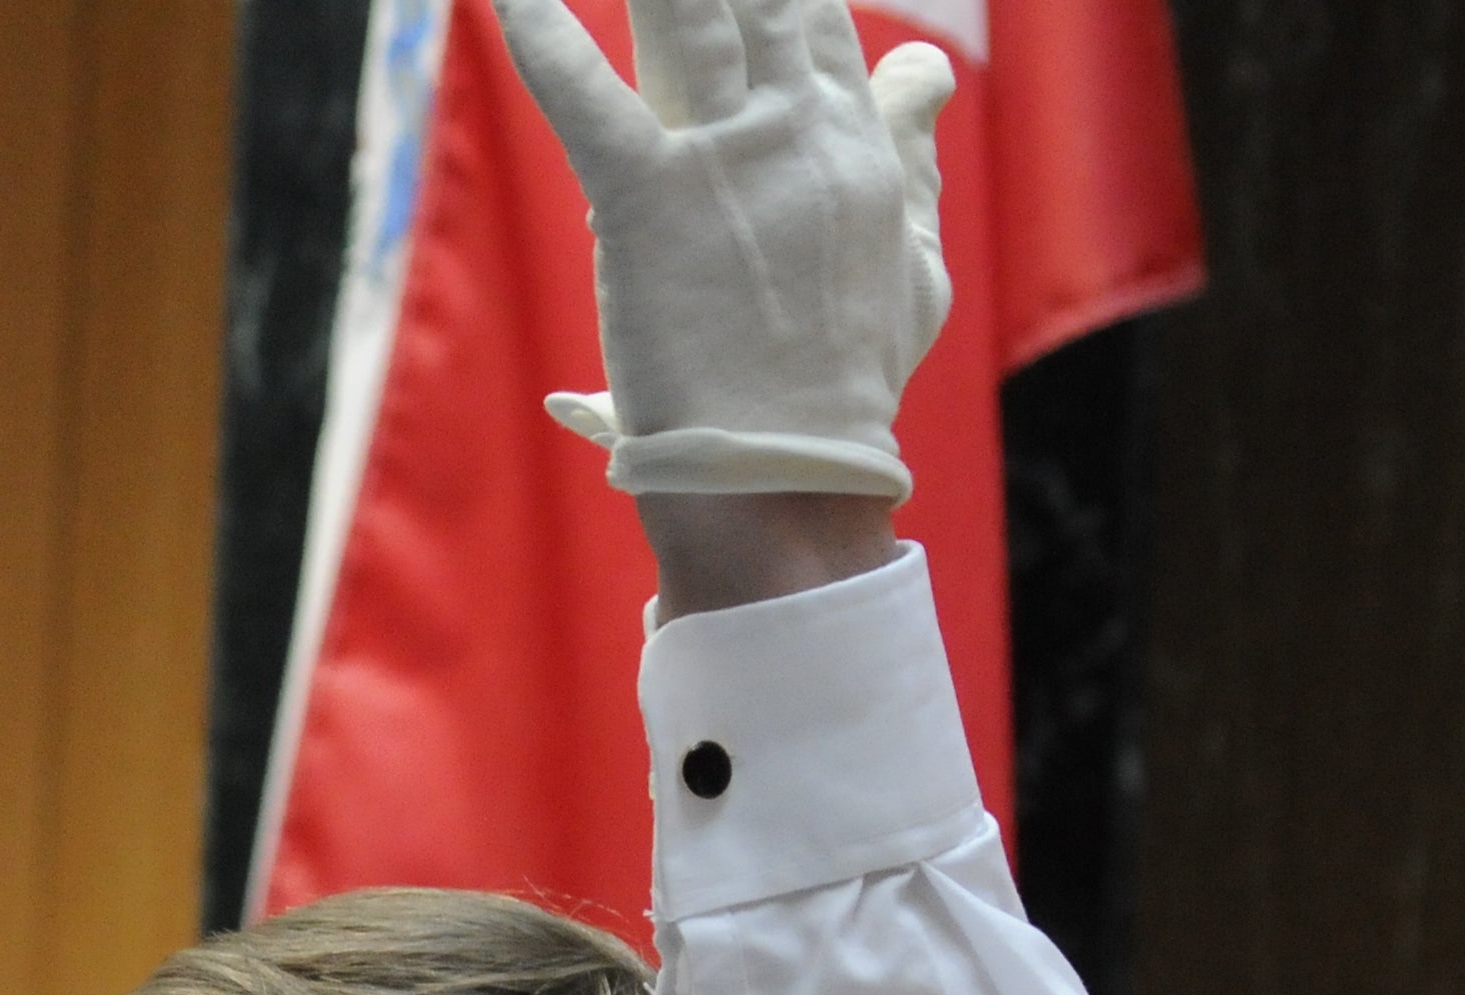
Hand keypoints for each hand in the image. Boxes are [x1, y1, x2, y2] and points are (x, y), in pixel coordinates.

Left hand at [499, 0, 955, 500]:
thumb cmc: (847, 387)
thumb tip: (925, 71)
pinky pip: (583, 102)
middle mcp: (796, 131)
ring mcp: (723, 164)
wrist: (792, 478)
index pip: (816, 13)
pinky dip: (540, 37)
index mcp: (856, 142)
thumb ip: (911, 155)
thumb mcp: (914, 264)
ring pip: (688, 14)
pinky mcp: (644, 207)